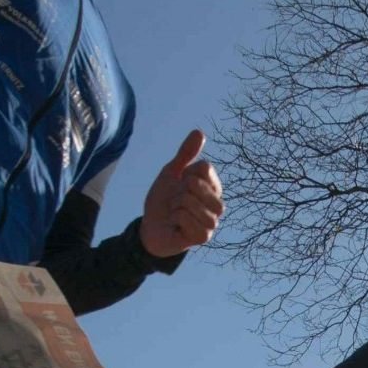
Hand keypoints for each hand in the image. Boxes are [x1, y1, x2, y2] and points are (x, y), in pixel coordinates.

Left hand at [138, 130, 223, 256]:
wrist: (151, 228)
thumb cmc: (164, 200)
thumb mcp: (171, 173)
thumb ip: (185, 154)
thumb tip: (199, 131)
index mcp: (213, 187)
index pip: (204, 168)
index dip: (186, 174)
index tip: (181, 184)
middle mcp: (217, 204)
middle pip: (197, 184)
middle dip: (178, 191)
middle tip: (176, 202)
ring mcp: (212, 221)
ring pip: (190, 201)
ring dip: (175, 205)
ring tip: (175, 212)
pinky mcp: (204, 236)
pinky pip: (186, 217)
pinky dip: (175, 218)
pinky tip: (176, 224)